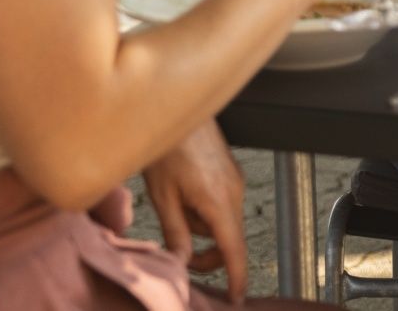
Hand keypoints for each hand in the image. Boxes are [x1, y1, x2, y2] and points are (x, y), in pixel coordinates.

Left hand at [142, 122, 246, 304]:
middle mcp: (234, 191)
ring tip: (173, 202)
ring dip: (199, 225)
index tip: (235, 299)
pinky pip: (220, 203)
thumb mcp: (162, 197)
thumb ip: (175, 234)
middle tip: (179, 255)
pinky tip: (182, 191)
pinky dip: (203, 209)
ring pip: (221, 220)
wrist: (175, 105)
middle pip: (228, 238)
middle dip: (205, 251)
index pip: (233, 249)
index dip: (235, 277)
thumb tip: (181, 262)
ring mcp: (234, 179)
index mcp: (219, 201)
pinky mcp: (229, 171)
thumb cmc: (168, 146)